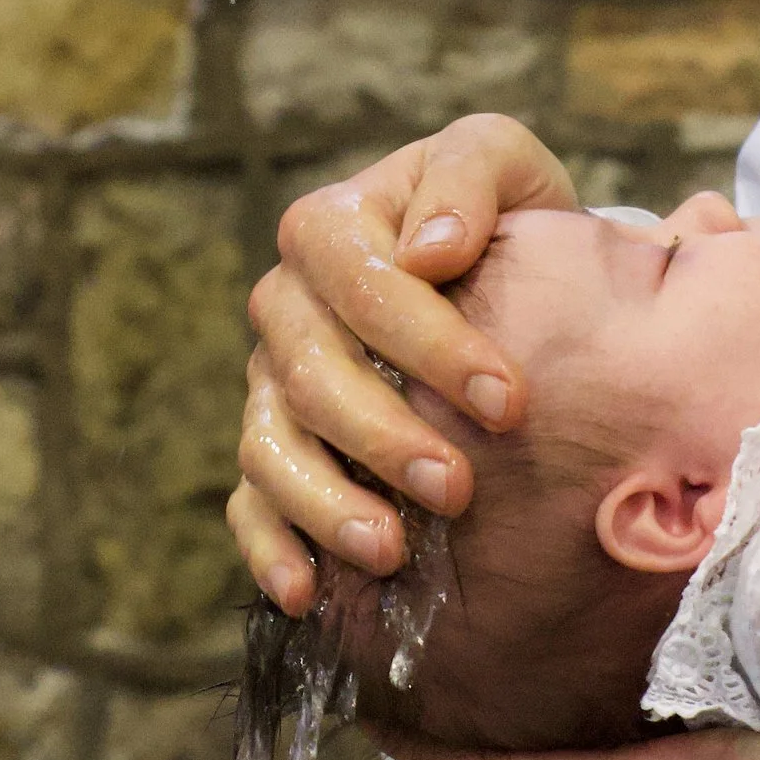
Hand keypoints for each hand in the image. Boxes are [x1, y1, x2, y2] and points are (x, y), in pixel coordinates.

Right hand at [230, 111, 580, 612]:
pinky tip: (307, 594)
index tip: (510, 401)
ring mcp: (270, 383)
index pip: (361, 283)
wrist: (503, 277)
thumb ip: (469, 177)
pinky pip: (250, 504)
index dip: (430, 344)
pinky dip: (271, 549)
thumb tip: (428, 248)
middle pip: (311, 375)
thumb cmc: (504, 218)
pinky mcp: (272, 449)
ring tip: (390, 551)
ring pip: (272, 447)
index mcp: (331, 227)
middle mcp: (286, 306)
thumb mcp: (502, 164)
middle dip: (385, 438)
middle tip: (460, 490)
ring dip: (326, 503)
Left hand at [391, 464, 759, 759]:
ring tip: (553, 592)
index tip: (367, 708)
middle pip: (570, 742)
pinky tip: (710, 610)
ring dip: (597, 673)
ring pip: (643, 725)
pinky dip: (689, 667)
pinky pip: (717, 715)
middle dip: (509, 685)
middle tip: (450, 609)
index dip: (443, 747)